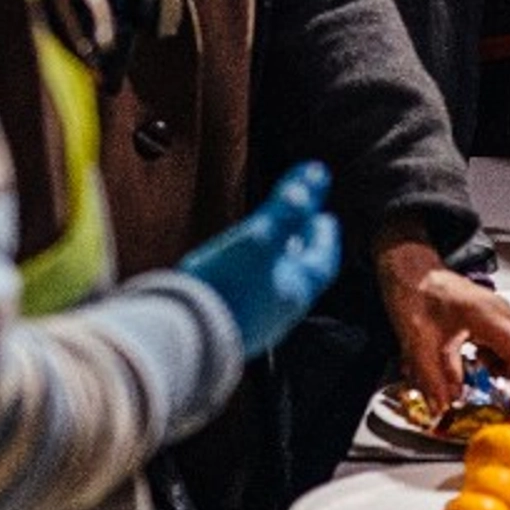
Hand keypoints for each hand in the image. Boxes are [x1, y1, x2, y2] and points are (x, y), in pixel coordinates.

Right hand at [179, 162, 340, 357]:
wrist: (184, 336)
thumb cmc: (227, 287)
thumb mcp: (261, 238)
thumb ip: (288, 207)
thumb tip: (317, 173)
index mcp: (296, 292)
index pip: (322, 262)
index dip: (325, 237)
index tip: (325, 216)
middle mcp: (279, 312)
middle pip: (298, 273)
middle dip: (300, 245)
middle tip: (299, 224)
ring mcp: (253, 323)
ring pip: (271, 287)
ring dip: (273, 261)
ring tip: (265, 243)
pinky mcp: (226, 329)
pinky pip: (246, 299)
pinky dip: (248, 279)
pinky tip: (231, 272)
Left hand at [374, 224, 509, 414]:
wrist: (412, 273)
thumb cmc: (416, 296)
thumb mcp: (418, 342)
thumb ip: (434, 377)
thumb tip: (444, 407)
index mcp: (489, 316)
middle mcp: (504, 313)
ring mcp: (504, 314)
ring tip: (497, 383)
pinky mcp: (498, 318)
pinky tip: (485, 365)